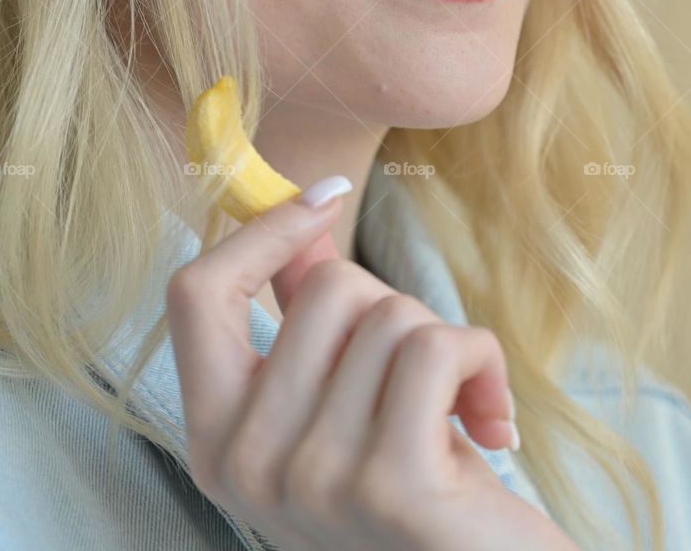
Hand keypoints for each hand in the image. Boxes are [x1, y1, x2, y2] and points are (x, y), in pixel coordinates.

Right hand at [167, 188, 581, 550]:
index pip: (196, 294)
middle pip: (325, 288)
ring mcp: (311, 481)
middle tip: (419, 381)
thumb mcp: (341, 405)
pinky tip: (493, 426)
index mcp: (216, 441)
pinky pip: (436, 347)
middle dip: (392, 307)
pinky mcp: (388, 486)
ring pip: (388, 314)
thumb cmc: (418, 492)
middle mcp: (244, 466)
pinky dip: (482, 363)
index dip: (261, 230)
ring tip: (456, 415)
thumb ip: (305, 320)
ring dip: (444, 345)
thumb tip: (300, 218)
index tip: (325, 198)